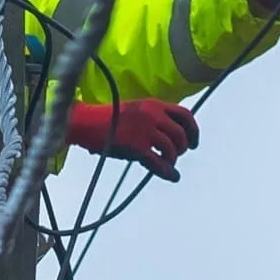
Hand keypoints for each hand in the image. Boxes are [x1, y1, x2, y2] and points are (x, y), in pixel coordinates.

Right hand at [65, 99, 198, 177]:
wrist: (85, 122)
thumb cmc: (106, 118)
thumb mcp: (134, 109)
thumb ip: (153, 117)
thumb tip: (168, 134)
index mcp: (153, 104)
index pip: (185, 115)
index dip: (193, 130)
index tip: (194, 141)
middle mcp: (153, 115)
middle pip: (181, 133)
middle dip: (184, 146)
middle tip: (179, 154)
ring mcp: (145, 131)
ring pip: (172, 148)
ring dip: (173, 159)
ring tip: (168, 163)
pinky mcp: (136, 147)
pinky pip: (159, 162)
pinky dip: (167, 171)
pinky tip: (170, 175)